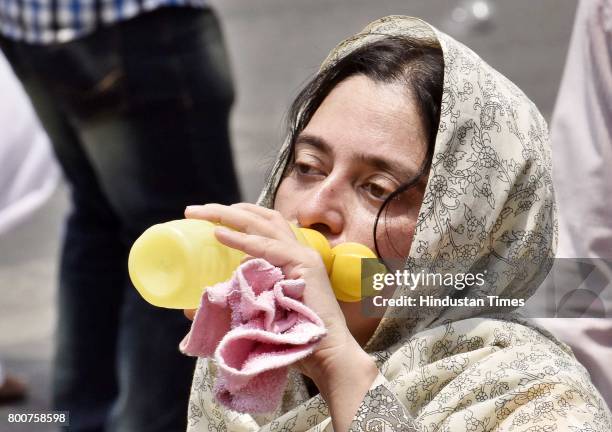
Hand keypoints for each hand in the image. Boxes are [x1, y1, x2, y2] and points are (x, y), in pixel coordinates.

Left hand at [183, 203, 363, 381]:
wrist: (326, 356)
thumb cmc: (293, 339)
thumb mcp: (256, 313)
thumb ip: (233, 304)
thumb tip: (191, 307)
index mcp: (290, 259)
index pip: (264, 227)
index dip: (236, 217)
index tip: (205, 216)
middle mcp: (299, 252)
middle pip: (263, 218)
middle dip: (227, 209)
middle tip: (194, 210)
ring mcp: (304, 257)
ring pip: (266, 224)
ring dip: (232, 215)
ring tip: (203, 213)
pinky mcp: (305, 266)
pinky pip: (269, 248)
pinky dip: (242, 240)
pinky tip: (219, 235)